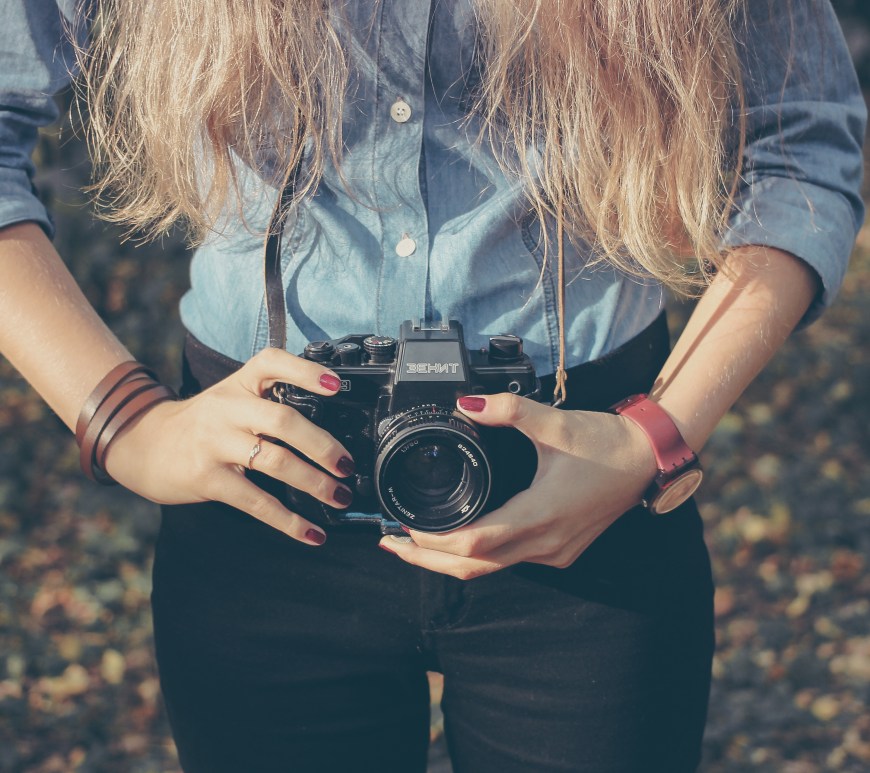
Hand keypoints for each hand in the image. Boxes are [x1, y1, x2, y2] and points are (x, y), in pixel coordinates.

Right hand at [101, 348, 355, 545]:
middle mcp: (228, 408)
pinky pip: (256, 502)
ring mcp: (216, 443)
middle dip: (322, 445)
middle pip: (284, 420)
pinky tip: (312, 533)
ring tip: (339, 496)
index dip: (306, 372)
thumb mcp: (231, 397)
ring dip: (314, 483)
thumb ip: (269, 401)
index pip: (273, 363)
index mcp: (239, 383)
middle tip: (347, 465)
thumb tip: (329, 430)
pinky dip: (289, 521)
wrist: (143, 444)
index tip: (337, 386)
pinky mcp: (208, 478)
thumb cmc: (203, 422)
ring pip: (275, 461)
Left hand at [378, 393, 657, 577]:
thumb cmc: (607, 443)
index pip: (474, 541)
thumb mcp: (554, 422)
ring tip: (414, 544)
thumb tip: (466, 404)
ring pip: (490, 569)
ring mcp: (554, 551)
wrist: (649, 458)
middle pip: (473, 566)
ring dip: (450, 560)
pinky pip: (509, 561)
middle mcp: (546, 542)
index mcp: (541, 514)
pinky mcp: (559, 549)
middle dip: (427, 559)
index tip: (403, 525)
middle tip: (390, 543)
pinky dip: (477, 555)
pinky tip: (459, 539)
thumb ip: (508, 410)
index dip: (434, 539)